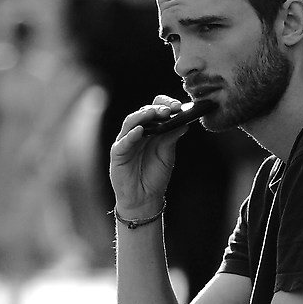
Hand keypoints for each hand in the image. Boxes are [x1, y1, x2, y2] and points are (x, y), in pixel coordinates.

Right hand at [108, 95, 188, 217]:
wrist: (144, 198)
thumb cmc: (154, 176)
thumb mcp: (167, 155)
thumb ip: (172, 138)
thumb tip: (184, 122)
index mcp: (151, 130)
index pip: (155, 109)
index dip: (166, 105)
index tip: (179, 106)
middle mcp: (137, 132)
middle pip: (143, 112)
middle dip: (156, 109)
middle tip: (169, 110)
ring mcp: (126, 141)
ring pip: (131, 122)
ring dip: (142, 116)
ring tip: (153, 114)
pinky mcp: (118, 153)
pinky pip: (123, 142)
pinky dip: (131, 135)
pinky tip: (139, 131)